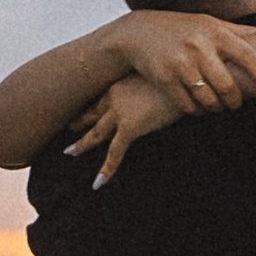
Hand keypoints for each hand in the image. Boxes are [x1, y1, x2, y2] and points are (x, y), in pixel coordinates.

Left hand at [68, 72, 183, 185]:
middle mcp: (115, 95)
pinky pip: (115, 152)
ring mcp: (120, 112)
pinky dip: (106, 168)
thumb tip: (157, 90)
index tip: (81, 109)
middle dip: (78, 121)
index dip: (90, 104)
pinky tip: (98, 182)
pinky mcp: (130, 127)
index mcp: (121, 81)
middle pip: (91, 112)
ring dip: (82, 143)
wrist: (188, 77)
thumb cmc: (180, 73)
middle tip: (67, 127)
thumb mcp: (159, 74)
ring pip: (96, 133)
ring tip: (69, 152)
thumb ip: (151, 83)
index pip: (101, 95)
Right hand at [118, 10, 255, 113]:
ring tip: (218, 106)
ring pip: (209, 101)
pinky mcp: (163, 79)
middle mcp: (199, 46)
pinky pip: (188, 107)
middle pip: (228, 88)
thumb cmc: (184, 29)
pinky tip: (199, 107)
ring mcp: (179, 63)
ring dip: (217, 109)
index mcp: (216, 32)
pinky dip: (198, 112)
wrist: (138, 33)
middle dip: (235, 102)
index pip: (249, 57)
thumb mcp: (211, 24)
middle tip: (235, 104)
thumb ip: (241, 33)